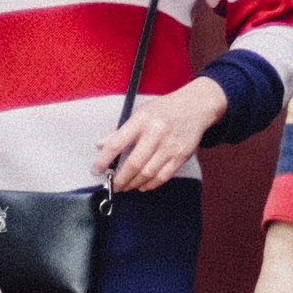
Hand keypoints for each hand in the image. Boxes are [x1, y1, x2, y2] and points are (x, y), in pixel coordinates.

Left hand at [101, 73, 229, 196]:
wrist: (196, 106)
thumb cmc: (165, 109)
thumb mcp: (141, 113)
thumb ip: (121, 131)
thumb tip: (101, 145)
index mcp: (142, 120)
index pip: (117, 143)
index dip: (104, 160)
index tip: (96, 170)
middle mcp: (156, 133)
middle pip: (134, 163)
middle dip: (120, 179)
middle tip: (114, 185)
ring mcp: (170, 146)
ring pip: (148, 173)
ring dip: (134, 184)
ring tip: (127, 186)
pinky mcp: (181, 156)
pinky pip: (163, 176)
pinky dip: (151, 184)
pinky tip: (143, 185)